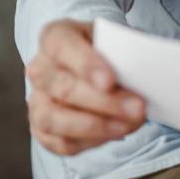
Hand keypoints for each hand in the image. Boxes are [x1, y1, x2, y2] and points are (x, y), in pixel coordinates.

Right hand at [25, 19, 145, 155]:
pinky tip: (114, 133)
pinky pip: (59, 142)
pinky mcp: (41, 128)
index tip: (110, 81)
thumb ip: (128, 54)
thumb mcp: (121, 42)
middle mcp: (40, 68)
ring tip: (127, 125)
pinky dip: (89, 141)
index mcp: (55, 37)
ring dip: (95, 126)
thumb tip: (142, 75)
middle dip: (103, 102)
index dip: (85, 64)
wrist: (103, 68)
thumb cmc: (112, 53)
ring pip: (53, 119)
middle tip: (137, 108)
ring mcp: (37, 99)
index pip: (62, 46)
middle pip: (62, 88)